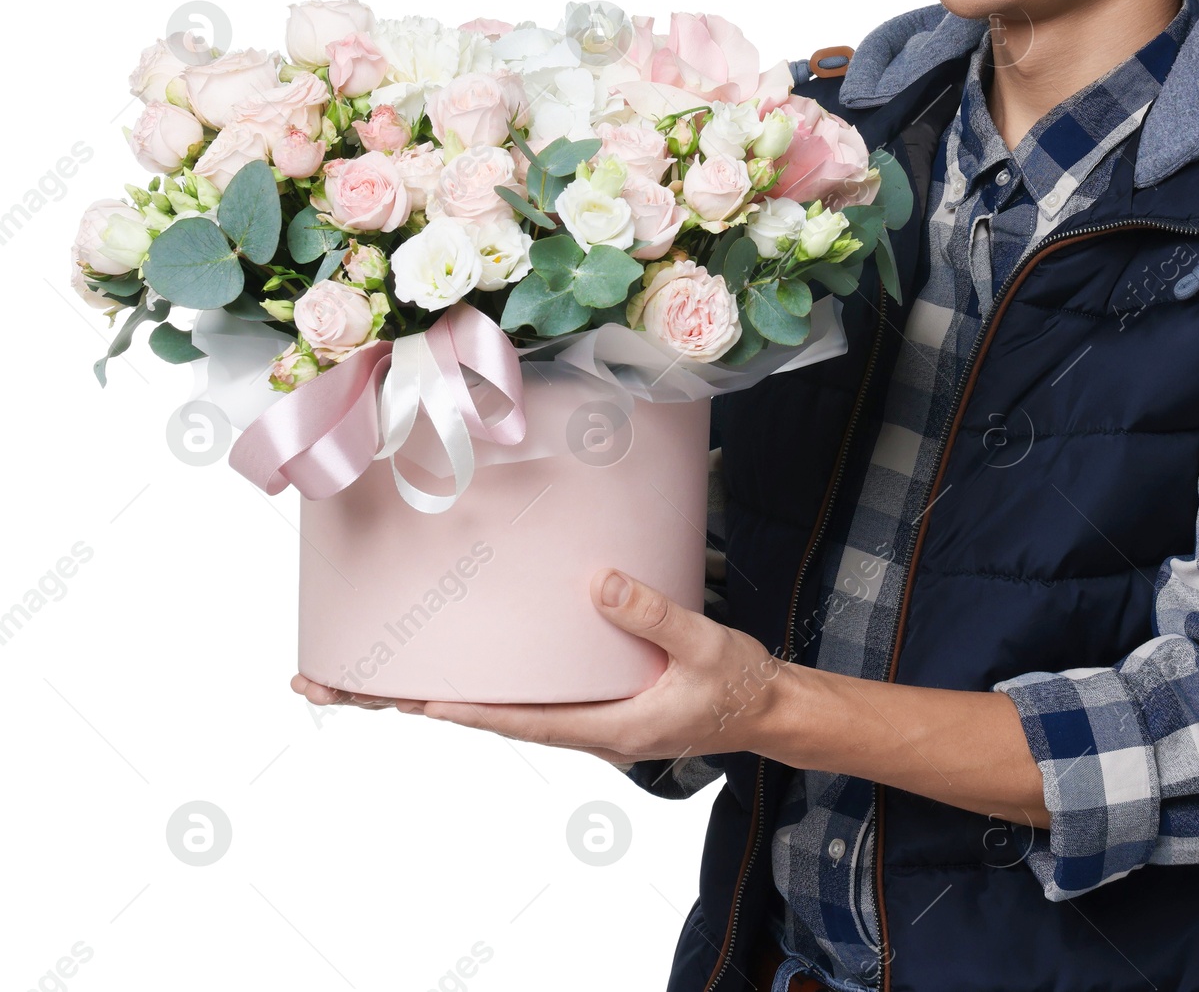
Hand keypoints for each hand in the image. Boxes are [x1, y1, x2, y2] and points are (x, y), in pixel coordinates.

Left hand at [288, 569, 791, 767]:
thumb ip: (651, 614)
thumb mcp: (702, 646)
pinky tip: (446, 669)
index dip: (462, 709)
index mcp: (605, 727)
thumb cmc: (734, 684)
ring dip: (424, 693)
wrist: (763, 708)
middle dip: (399, 702)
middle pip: (479, 718)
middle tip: (323, 684)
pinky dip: (472, 684)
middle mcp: (579, 728)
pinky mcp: (588, 699)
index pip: (518, 720)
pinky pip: (518, 695)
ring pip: (492, 708)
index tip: (406, 699)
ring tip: (357, 677)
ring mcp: (580, 717)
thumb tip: (594, 581)